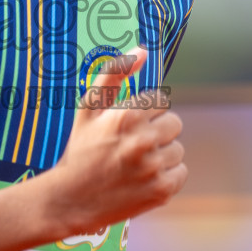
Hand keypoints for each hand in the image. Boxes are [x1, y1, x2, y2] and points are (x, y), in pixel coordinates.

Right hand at [42, 46, 186, 234]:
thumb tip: (143, 50)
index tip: (125, 127)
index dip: (142, 113)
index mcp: (127, 116)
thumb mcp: (89, 108)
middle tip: (130, 146)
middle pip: (174, 123)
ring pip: (177, 149)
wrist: (70, 200)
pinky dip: (166, 175)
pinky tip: (142, 178)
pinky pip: (180, 172)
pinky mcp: (162, 190)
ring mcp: (154, 168)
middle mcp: (143, 141)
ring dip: (161, 154)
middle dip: (155, 131)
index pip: (159, 101)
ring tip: (135, 164)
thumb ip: (114, 73)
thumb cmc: (80, 149)